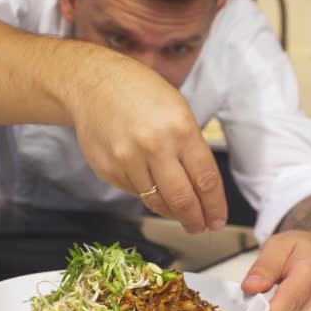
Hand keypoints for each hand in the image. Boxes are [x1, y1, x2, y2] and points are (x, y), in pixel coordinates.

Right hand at [69, 52, 226, 233]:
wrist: (92, 84)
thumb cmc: (140, 93)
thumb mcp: (178, 110)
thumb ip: (191, 148)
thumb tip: (202, 188)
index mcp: (180, 129)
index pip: (205, 180)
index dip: (215, 206)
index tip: (218, 219)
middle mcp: (154, 146)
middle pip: (182, 199)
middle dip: (195, 220)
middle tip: (200, 227)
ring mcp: (128, 160)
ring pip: (156, 202)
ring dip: (172, 212)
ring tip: (180, 214)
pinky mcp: (108, 170)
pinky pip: (135, 193)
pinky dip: (147, 195)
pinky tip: (152, 187)